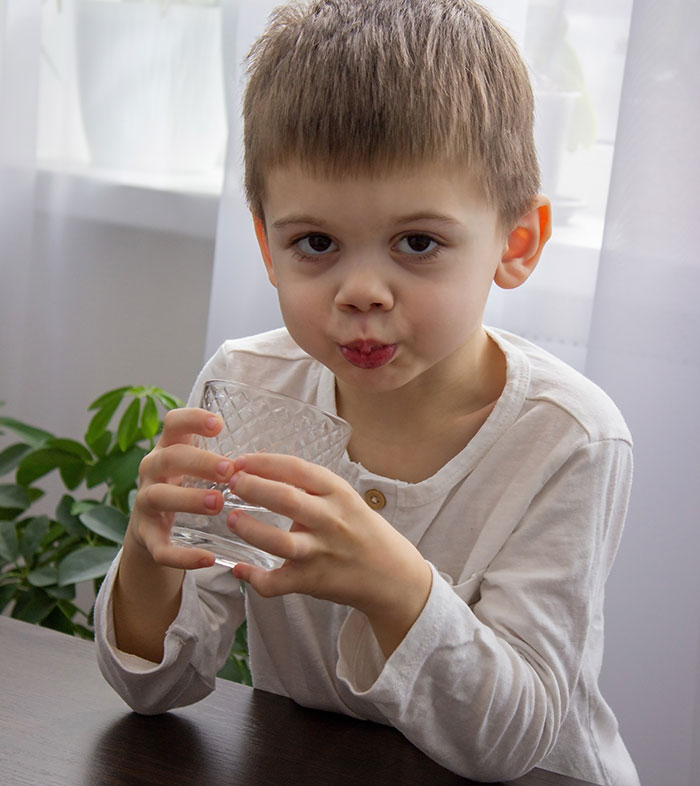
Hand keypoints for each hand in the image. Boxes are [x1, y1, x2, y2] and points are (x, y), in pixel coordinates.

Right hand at [126, 407, 235, 569]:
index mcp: (168, 448)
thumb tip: (273, 457)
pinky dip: (182, 556)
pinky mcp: (146, 538)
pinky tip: (208, 559)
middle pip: (167, 458)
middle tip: (230, 470)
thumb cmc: (186, 487)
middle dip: (199, 462)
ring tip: (218, 504)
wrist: (153, 532)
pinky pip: (160, 548)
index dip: (192, 419)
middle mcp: (152, 471)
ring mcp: (144, 504)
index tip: (219, 424)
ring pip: (157, 497)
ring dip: (188, 499)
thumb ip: (222, 458)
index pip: (173, 423)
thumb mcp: (198, 466)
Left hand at [226, 453, 432, 655]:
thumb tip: (261, 472)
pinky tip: (239, 569)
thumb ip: (311, 487)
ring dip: (250, 530)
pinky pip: (277, 582)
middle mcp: (331, 520)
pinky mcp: (312, 581)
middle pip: (286, 499)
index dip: (264, 462)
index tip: (241, 460)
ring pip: (280, 542)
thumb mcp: (344, 499)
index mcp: (339, 494)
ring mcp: (321, 553)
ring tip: (232, 519)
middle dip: (252, 487)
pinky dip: (254, 578)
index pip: (298, 469)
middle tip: (231, 482)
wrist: (391, 574)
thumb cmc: (362, 530)